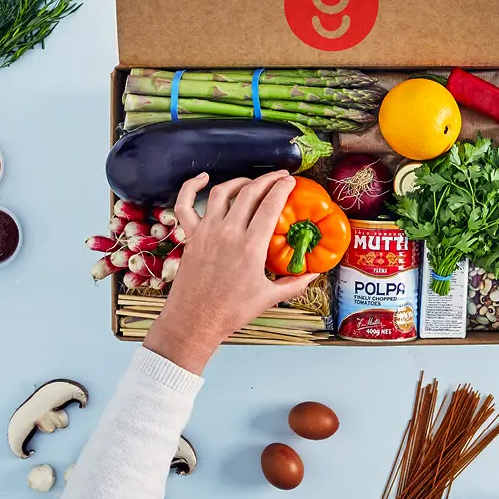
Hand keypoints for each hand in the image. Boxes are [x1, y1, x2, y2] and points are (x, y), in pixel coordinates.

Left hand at [143, 171, 318, 373]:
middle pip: (249, 192)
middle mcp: (228, 233)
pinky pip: (185, 204)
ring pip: (221, 192)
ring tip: (251, 182)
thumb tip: (313, 274)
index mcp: (250, 247)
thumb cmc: (230, 312)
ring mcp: (206, 232)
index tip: (291, 182)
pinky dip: (191, 187)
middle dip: (267, 179)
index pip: (270, 206)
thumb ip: (293, 284)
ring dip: (239, 181)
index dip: (283, 188)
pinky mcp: (191, 236)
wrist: (194, 321)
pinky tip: (202, 178)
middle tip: (279, 177)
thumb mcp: (268, 298)